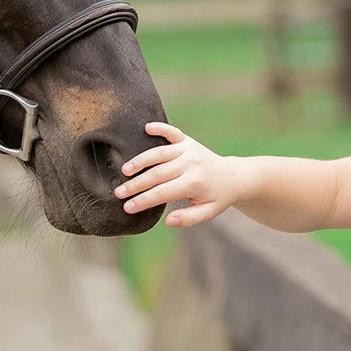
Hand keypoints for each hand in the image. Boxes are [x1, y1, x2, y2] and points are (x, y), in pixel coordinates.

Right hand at [114, 122, 239, 227]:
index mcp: (194, 183)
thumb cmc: (217, 197)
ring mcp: (188, 149)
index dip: (143, 200)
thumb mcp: (207, 213)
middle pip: (157, 174)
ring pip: (159, 154)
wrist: (233, 176)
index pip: (163, 193)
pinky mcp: (187, 141)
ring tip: (124, 170)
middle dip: (135, 184)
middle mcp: (190, 163)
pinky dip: (160, 128)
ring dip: (140, 161)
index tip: (127, 207)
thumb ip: (188, 219)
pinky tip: (146, 128)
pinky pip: (172, 132)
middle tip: (118, 192)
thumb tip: (168, 222)